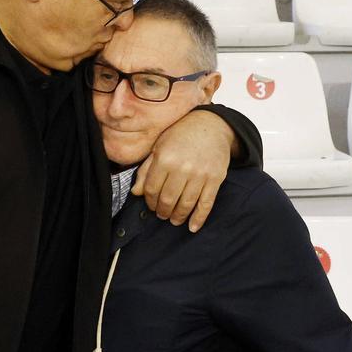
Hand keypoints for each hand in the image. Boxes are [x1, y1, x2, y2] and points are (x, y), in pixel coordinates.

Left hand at [132, 109, 235, 231]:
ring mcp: (200, 174)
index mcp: (165, 158)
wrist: (212, 125)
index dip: (149, 201)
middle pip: (168, 200)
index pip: (151, 189)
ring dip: (178, 216)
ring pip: (186, 204)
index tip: (151, 204)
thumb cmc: (182, 134)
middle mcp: (182, 167)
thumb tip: (136, 192)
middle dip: (163, 211)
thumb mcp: (159, 147)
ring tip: (174, 219)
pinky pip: (206, 203)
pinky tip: (193, 226)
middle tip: (162, 214)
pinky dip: (199, 218)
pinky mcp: (215, 179)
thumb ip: (146, 170)